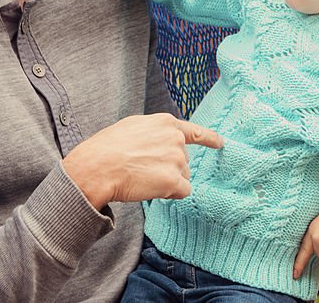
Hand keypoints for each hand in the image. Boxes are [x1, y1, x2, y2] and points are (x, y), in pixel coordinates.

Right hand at [61, 113, 223, 208]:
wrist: (98, 167)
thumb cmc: (107, 148)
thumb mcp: (132, 127)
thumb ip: (153, 132)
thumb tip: (160, 142)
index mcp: (166, 123)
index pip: (194, 131)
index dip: (209, 138)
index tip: (220, 143)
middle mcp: (175, 139)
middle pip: (183, 160)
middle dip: (169, 168)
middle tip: (142, 169)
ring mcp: (176, 159)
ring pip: (182, 177)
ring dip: (168, 181)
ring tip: (142, 177)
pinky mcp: (174, 180)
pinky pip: (182, 191)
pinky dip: (170, 194)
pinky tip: (151, 188)